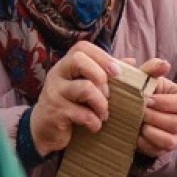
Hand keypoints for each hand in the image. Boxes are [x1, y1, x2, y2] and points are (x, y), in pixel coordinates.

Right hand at [30, 41, 123, 155]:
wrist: (45, 129)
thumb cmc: (71, 103)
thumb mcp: (86, 85)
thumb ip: (107, 73)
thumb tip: (131, 61)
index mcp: (67, 64)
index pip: (82, 47)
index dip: (102, 57)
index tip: (117, 73)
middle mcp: (57, 74)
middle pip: (79, 60)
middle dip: (100, 76)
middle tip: (108, 94)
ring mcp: (54, 92)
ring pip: (85, 88)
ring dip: (102, 104)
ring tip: (104, 114)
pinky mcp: (55, 112)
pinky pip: (82, 114)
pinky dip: (94, 121)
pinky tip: (95, 125)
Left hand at [132, 58, 176, 157]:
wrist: (141, 110)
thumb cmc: (148, 91)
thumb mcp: (149, 78)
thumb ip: (153, 68)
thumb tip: (164, 65)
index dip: (166, 103)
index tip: (148, 99)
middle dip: (154, 118)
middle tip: (139, 111)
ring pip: (170, 141)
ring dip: (151, 132)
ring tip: (139, 123)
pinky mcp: (165, 149)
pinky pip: (158, 151)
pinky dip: (145, 143)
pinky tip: (136, 134)